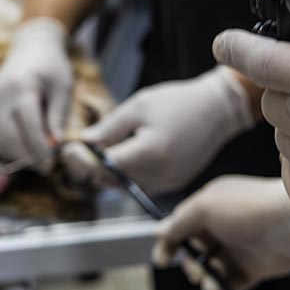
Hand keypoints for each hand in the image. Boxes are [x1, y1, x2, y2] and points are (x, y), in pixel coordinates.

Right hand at [0, 18, 72, 168]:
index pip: (28, 125)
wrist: (30, 46)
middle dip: (26, 157)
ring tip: (37, 162)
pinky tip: (24, 152)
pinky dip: (6, 149)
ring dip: (15, 156)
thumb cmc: (52, 67)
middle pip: (8, 136)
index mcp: (22, 86)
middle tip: (46, 169)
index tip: (52, 164)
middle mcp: (1, 95)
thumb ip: (57, 117)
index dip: (39, 148)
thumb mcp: (62, 88)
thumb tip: (55, 147)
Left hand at [62, 67, 254, 194]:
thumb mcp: (137, 107)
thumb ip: (108, 129)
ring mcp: (167, 183)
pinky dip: (128, 175)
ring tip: (103, 149)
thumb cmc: (178, 102)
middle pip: (110, 181)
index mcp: (147, 154)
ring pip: (124, 186)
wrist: (217, 109)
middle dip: (92, 166)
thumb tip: (82, 143)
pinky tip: (126, 155)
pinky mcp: (173, 184)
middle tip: (81, 148)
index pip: (101, 167)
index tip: (71, 147)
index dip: (82, 158)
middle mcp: (158, 175)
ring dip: (109, 172)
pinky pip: (141, 185)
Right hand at [153, 176, 289, 289]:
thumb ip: (179, 221)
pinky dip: (223, 289)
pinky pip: (229, 285)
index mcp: (210, 206)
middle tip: (196, 269)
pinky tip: (224, 287)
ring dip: (206, 278)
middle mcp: (222, 227)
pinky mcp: (253, 269)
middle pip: (192, 251)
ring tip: (212, 277)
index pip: (180, 226)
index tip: (163, 260)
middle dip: (188, 263)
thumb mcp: (205, 206)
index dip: (169, 243)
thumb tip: (157, 232)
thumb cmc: (249, 208)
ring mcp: (238, 249)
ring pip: (210, 270)